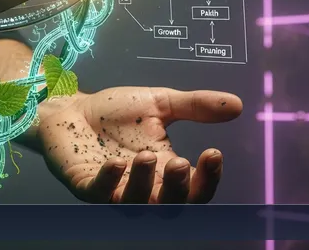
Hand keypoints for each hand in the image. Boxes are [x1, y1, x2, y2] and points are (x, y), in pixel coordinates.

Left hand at [36, 87, 241, 202]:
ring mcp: (113, 189)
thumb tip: (237, 105)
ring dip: (145, 183)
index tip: (214, 153)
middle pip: (170, 204)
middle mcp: (143, 187)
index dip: (207, 178)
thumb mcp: (161, 103)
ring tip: (148, 155)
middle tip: (181, 164)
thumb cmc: (115, 113)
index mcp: (165, 170)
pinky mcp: (85, 185)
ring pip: (136, 203)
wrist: (71, 107)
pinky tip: (118, 163)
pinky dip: (110, 181)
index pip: (194, 189)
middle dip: (178, 188)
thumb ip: (196, 105)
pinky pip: (99, 193)